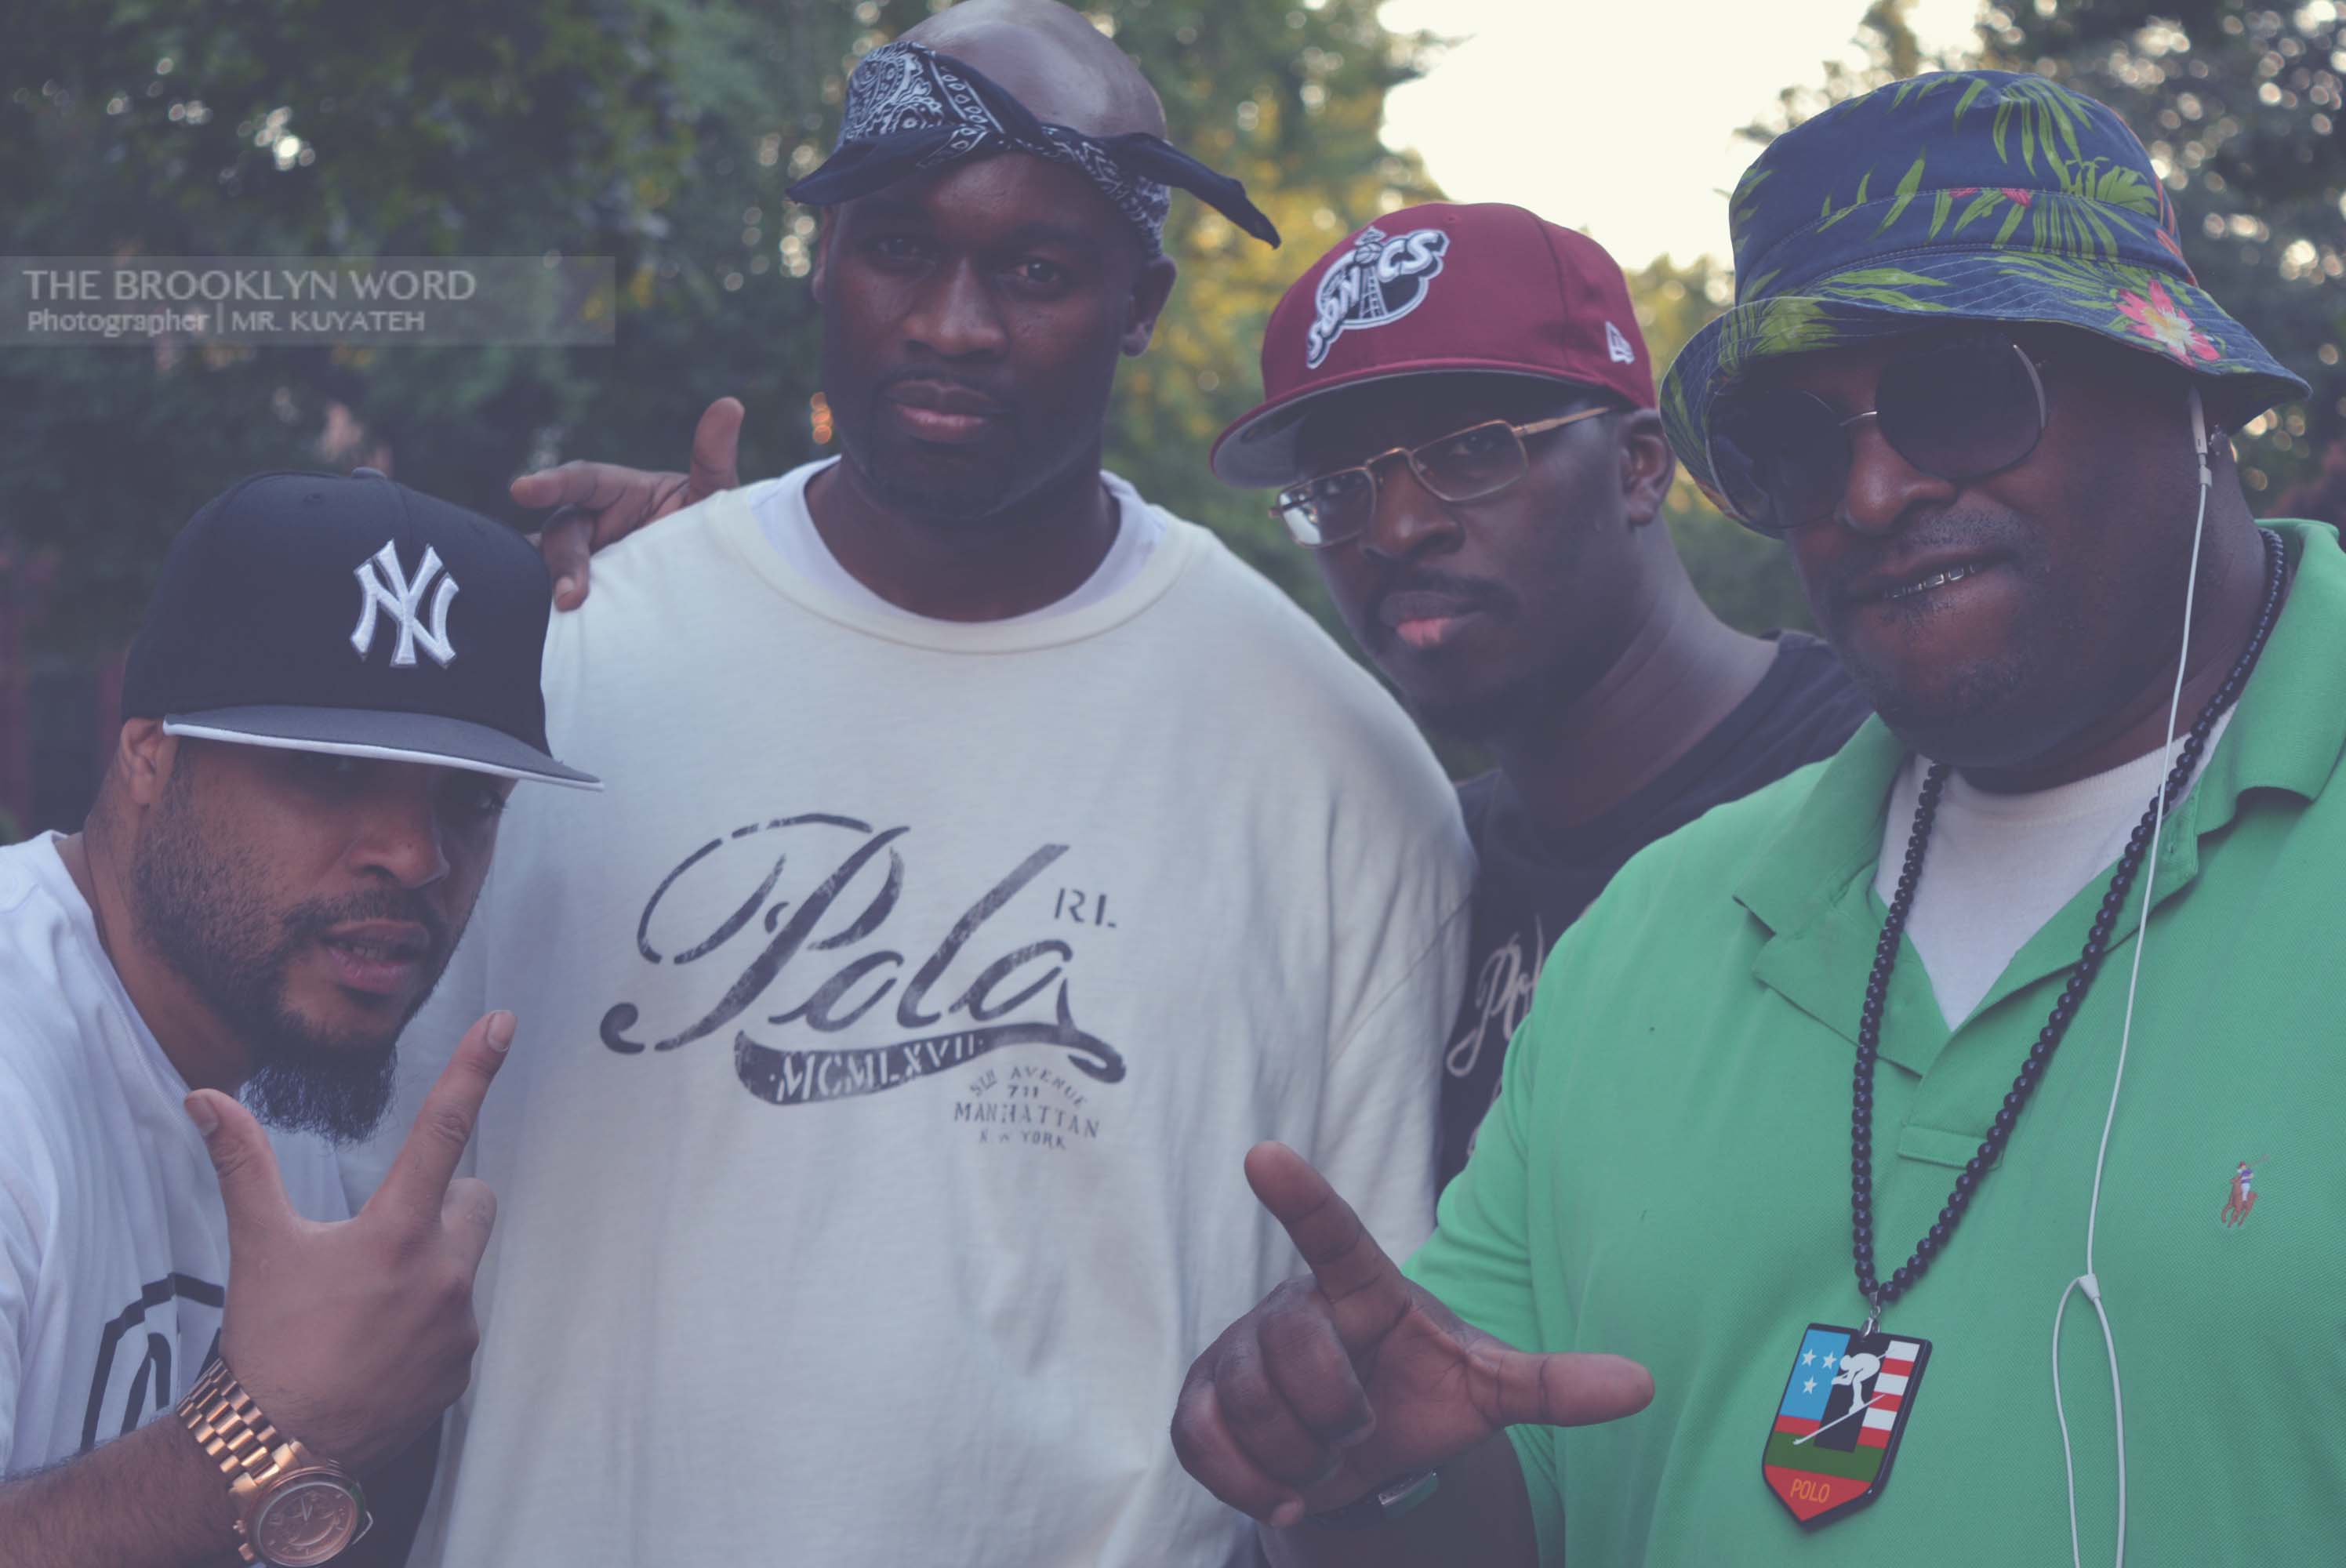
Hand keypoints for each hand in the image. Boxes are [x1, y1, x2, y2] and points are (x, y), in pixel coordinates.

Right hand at [186, 1010, 516, 1472]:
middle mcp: (444, 1272)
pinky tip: (381, 1347)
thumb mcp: (260, 1245)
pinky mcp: (462, 1367)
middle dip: (440, 1205)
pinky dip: (428, 1322)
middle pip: (473, 1199)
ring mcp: (459, 1323)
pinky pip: (459, 1321)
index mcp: (397, 1231)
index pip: (443, 1130)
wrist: (278, 1446)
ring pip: (464, 1263)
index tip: (502, 1023)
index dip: (473, 1070)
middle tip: (379, 1241)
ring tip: (369, 1305)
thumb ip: (243, 1164)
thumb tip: (205, 1098)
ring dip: (432, 1267)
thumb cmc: (269, 1340)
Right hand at [515, 396, 743, 609]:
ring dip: (553, 586)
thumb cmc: (716, 530)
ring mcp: (591, 563)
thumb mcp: (717, 497)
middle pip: (563, 533)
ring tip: (567, 614)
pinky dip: (551, 613)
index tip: (521, 490)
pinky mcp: (590, 600)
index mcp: (622, 491)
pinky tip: (553, 630)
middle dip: (564, 561)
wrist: (724, 587)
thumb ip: (715, 457)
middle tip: (572, 596)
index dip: (552, 483)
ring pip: (551, 568)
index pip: (582, 481)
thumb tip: (731, 404)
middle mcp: (597, 524)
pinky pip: (558, 601)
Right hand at [1171, 1143, 1652, 1527]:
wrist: (1364, 1448)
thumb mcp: (1486, 1388)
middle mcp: (1293, 1306)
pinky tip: (1282, 1490)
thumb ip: (1553, 1384)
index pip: (1332, 1234)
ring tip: (1325, 1462)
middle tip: (1358, 1432)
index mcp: (1360, 1290)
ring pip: (1247, 1402)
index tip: (1266, 1153)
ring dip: (1296, 1457)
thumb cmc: (1422, 1392)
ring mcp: (1239, 1350)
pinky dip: (1246, 1481)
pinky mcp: (1201, 1397)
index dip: (1301, 1197)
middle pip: (1291, 1346)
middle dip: (1333, 1413)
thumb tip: (1645, 1384)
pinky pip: (1202, 1439)